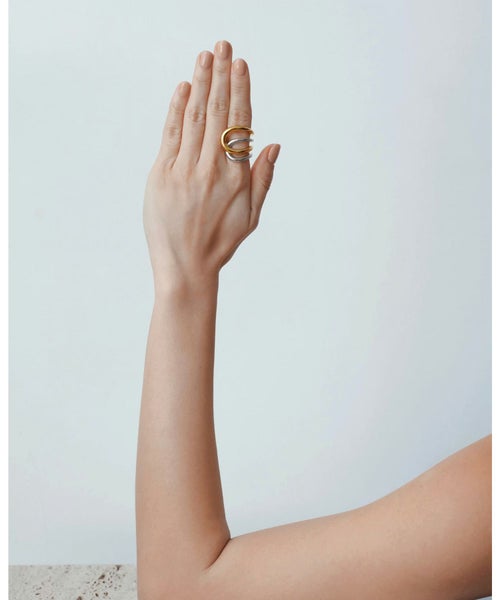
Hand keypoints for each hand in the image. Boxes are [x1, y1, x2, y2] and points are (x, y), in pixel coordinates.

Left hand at [143, 40, 280, 291]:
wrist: (186, 267)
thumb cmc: (220, 242)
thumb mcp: (251, 216)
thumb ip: (262, 178)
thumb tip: (272, 144)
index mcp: (236, 177)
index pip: (239, 124)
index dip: (240, 91)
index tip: (240, 65)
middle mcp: (211, 169)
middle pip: (218, 113)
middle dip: (221, 76)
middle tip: (222, 46)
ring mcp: (184, 170)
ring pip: (195, 117)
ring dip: (201, 84)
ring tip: (205, 56)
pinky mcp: (161, 175)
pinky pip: (171, 134)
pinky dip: (177, 109)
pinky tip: (184, 87)